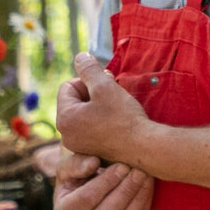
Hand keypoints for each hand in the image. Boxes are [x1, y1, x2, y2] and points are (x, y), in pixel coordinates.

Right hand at [54, 149, 154, 209]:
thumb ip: (77, 163)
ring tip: (146, 177)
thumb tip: (93, 163)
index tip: (122, 165)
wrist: (89, 195)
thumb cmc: (77, 177)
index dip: (106, 182)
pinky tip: (147, 188)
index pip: (86, 199)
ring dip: (138, 199)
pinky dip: (143, 207)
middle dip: (125, 190)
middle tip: (139, 170)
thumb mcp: (69, 166)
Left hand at [55, 53, 152, 167]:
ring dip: (98, 105)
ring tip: (116, 106)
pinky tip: (117, 120)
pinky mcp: (91, 152)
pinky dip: (101, 120)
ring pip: (84, 114)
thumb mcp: (104, 86)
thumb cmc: (124, 117)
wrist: (144, 148)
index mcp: (64, 119)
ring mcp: (78, 146)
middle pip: (75, 101)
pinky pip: (91, 127)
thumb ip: (88, 68)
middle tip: (112, 92)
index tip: (105, 85)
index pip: (67, 86)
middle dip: (92, 92)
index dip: (87, 80)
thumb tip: (80, 57)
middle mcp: (66, 136)